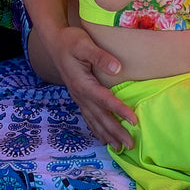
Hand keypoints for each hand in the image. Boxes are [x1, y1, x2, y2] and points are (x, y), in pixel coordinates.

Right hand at [52, 26, 137, 148]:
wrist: (54, 42)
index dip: (120, 110)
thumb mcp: (84, 44)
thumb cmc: (70, 41)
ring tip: (119, 148)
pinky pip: (88, 117)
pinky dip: (96, 129)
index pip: (104, 100)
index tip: (134, 121)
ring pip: (94, 121)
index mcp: (82, 83)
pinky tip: (103, 138)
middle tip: (130, 145)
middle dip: (115, 132)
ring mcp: (78, 97)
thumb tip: (117, 68)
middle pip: (100, 117)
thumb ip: (100, 56)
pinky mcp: (79, 97)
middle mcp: (80, 94)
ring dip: (107, 135)